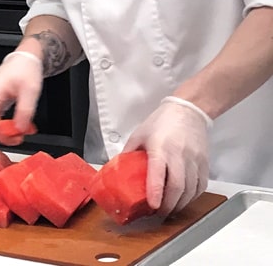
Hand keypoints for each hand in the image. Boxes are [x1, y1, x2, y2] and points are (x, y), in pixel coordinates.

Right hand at [0, 51, 42, 145]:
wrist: (26, 58)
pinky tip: (19, 124)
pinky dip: (7, 123)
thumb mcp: (30, 90)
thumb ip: (25, 111)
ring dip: (6, 130)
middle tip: (18, 138)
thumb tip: (20, 129)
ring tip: (21, 132)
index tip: (11, 138)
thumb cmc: (25, 68)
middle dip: (3, 134)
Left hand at [123, 97, 211, 216]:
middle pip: (177, 187)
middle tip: (159, 212)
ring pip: (190, 190)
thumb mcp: (140, 134)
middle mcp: (179, 154)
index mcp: (160, 147)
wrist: (187, 111)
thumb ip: (129, 152)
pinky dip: (193, 196)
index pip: (158, 173)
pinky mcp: (204, 162)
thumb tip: (118, 168)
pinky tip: (184, 198)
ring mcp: (194, 159)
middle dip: (169, 205)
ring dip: (181, 204)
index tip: (152, 205)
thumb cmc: (162, 121)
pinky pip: (201, 186)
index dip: (155, 191)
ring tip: (170, 208)